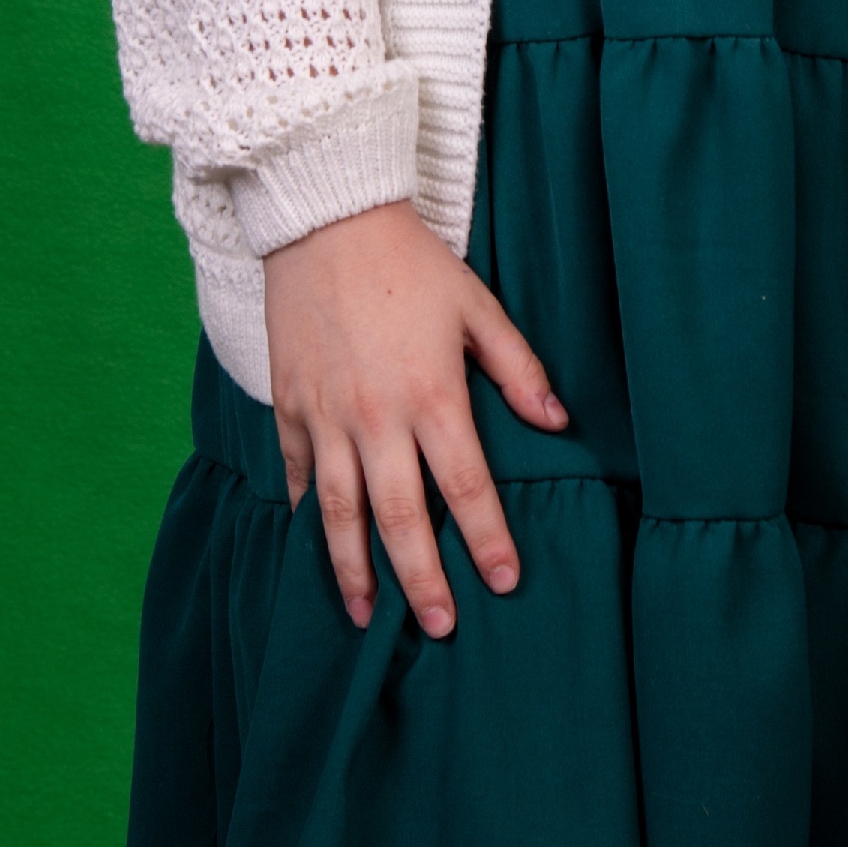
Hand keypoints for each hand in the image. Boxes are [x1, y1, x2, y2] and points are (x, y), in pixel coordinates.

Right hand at [259, 201, 566, 638]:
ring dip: (354, 569)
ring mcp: (326, 414)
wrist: (326, 220)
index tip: (503, 582)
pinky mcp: (289, 405)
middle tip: (441, 626)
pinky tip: (318, 547)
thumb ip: (518, 369)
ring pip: (339, 512)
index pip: (467, 486)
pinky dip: (307, 516)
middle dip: (422, 578)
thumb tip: (558, 422)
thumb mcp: (477, 307)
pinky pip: (297, 475)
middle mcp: (376, 416)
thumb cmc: (411, 263)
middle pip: (401, 517)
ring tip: (367, 616)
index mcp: (432, 393)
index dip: (487, 539)